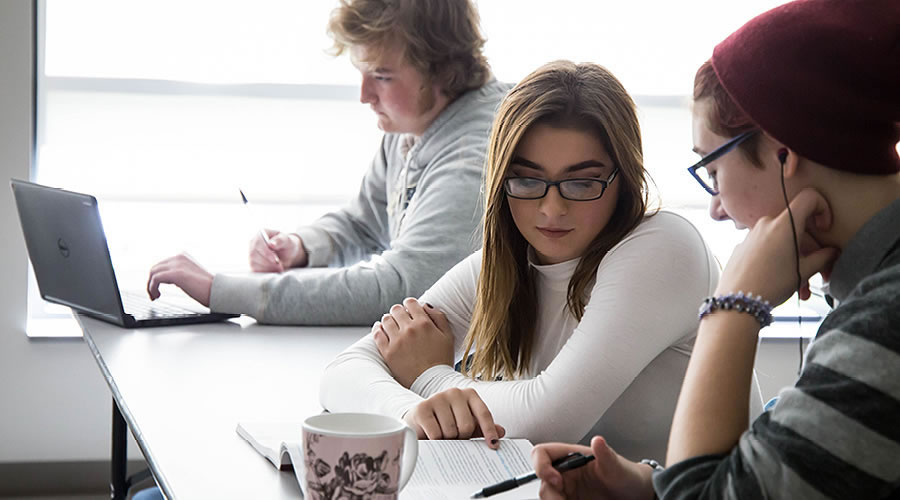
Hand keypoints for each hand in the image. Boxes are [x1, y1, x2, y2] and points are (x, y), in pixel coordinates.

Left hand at [147, 253, 213, 306]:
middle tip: (154, 294)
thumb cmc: (208, 287)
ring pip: (153, 273)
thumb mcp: (191, 276)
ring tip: (155, 296)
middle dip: (151, 282)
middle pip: (155, 268)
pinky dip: (152, 288)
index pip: (161, 264)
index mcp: (182, 257)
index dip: (156, 277)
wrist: (218, 290)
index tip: (157, 289)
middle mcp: (179, 257)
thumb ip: (180, 274)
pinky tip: (157, 296)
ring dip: (150, 286)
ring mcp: (177, 264)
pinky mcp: (175, 273)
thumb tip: (169, 279)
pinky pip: (155, 279)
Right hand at [248, 230, 306, 271]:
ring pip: (253, 263)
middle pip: (254, 254)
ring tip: (279, 269)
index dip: (266, 253)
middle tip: (280, 267)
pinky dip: (265, 272)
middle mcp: (252, 244)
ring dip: (267, 268)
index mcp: (260, 234)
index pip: (258, 243)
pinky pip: (255, 270)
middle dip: (268, 263)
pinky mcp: (252, 264)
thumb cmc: (286, 245)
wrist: (286, 254)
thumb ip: (280, 240)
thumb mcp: (286, 240)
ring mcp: (251, 254)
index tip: (276, 261)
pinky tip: (274, 271)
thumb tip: (271, 244)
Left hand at [373, 298, 453, 387]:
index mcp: (424, 324)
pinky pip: (377, 334)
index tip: (410, 310)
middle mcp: (409, 329)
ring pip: (385, 319)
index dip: (410, 304)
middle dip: (399, 312)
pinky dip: (378, 329)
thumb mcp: (448, 336)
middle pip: (396, 309)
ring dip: (389, 320)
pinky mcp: (387, 352)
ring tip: (392, 326)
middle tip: (401, 319)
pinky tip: (381, 330)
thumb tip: (425, 305)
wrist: (432, 382)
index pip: (410, 303)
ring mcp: (397, 341)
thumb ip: (438, 317)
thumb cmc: (442, 360)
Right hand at [403, 388, 504, 448]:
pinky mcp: (422, 408)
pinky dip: (436, 441)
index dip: (489, 431)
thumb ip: (483, 427)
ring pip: (451, 431)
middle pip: (467, 425)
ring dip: (448, 440)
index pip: (484, 413)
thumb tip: (501, 432)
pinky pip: (436, 434)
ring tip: (442, 435)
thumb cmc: (447, 422)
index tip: (493, 445)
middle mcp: (454, 392)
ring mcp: (437, 398)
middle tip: (456, 437)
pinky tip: (431, 436)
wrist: (419, 420)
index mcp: (469, 394)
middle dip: (462, 437)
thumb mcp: (467, 424)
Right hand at [533, 436, 654, 499]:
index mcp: (571, 457)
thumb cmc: (626, 475)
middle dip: (550, 493)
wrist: (636, 495)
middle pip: (542, 481)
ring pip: (548, 496)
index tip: (555, 480)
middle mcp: (565, 473)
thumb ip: (606, 454)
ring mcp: (567, 489)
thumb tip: (598, 441)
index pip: (542, 453)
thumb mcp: (617, 466)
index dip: (541, 466)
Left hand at [716, 188, 838, 304]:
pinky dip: (777, 261)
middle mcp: (766, 224)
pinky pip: (765, 248)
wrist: (737, 301)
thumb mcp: (804, 271)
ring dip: (794, 260)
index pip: (809, 198)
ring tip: (801, 288)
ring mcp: (751, 234)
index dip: (823, 208)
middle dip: (810, 248)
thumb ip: (823, 257)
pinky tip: (781, 282)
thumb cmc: (771, 285)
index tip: (824, 229)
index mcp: (784, 224)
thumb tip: (832, 252)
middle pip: (796, 226)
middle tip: (818, 272)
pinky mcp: (742, 246)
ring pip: (781, 241)